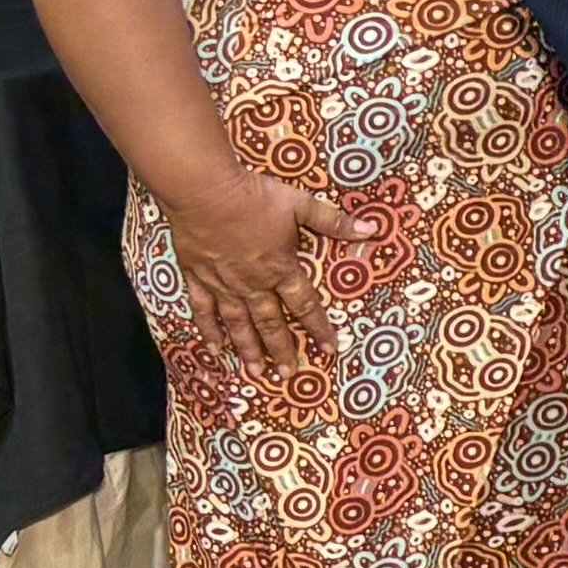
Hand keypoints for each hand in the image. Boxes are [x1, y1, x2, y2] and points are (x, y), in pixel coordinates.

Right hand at [155, 163, 345, 368]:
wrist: (205, 193)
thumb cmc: (254, 198)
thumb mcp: (300, 205)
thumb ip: (333, 221)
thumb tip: (370, 229)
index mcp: (281, 269)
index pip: (306, 305)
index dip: (319, 328)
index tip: (330, 349)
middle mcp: (253, 284)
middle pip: (271, 323)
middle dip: (282, 350)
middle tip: (289, 374)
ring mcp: (223, 285)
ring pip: (238, 325)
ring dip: (248, 349)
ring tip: (256, 372)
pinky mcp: (198, 279)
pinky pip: (204, 311)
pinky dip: (210, 331)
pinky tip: (215, 349)